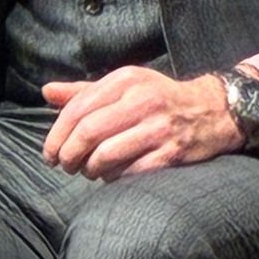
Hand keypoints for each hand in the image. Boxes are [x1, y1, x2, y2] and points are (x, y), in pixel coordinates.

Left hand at [40, 66, 241, 180]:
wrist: (211, 112)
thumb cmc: (157, 99)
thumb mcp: (124, 86)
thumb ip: (84, 92)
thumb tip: (47, 92)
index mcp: (126, 80)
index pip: (79, 107)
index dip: (58, 133)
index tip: (50, 152)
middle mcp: (142, 100)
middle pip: (89, 132)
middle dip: (69, 154)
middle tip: (64, 165)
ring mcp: (159, 128)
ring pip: (107, 155)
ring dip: (89, 169)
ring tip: (87, 171)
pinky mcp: (172, 154)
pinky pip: (131, 172)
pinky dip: (113, 179)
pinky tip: (111, 176)